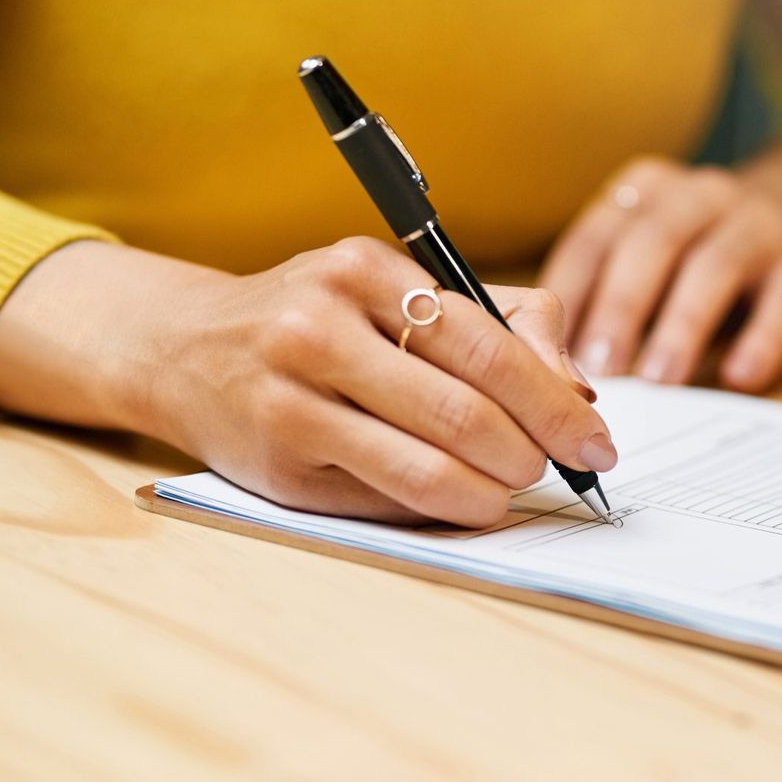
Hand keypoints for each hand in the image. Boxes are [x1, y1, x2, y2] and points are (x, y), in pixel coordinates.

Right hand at [0, 238, 614, 526]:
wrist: (186, 347)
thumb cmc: (321, 316)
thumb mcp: (400, 287)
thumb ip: (502, 320)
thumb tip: (579, 390)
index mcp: (364, 271)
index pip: (487, 345)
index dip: (555, 402)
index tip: (595, 438)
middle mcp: (319, 329)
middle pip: (464, 412)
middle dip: (532, 452)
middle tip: (556, 469)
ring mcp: (290, 402)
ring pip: (426, 469)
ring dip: (492, 493)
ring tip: (511, 488)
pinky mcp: (278, 468)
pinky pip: (385, 502)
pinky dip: (442, 510)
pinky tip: (463, 501)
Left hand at [540, 146, 781, 391]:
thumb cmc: (702, 249)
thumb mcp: (652, 251)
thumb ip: (609, 293)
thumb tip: (558, 371)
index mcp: (647, 190)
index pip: (597, 237)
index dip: (572, 294)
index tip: (551, 352)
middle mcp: (701, 195)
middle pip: (653, 243)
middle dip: (622, 308)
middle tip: (601, 369)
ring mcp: (759, 222)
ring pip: (715, 267)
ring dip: (683, 327)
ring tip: (662, 382)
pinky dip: (762, 340)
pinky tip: (741, 378)